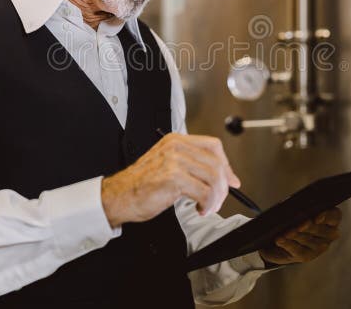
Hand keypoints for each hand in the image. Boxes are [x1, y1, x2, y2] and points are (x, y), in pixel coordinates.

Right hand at [100, 133, 240, 227]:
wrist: (119, 196)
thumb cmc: (141, 185)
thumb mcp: (168, 165)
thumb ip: (192, 166)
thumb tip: (224, 177)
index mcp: (176, 141)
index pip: (213, 146)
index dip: (226, 165)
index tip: (231, 180)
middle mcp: (176, 147)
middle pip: (216, 163)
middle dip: (223, 186)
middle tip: (219, 200)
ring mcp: (174, 161)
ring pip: (214, 177)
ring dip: (216, 197)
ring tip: (208, 207)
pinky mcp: (173, 178)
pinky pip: (204, 192)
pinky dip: (208, 204)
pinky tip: (200, 209)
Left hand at [258, 208, 341, 265]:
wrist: (283, 238)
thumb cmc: (295, 218)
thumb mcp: (299, 211)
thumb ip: (301, 208)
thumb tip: (295, 207)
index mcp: (331, 220)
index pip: (334, 216)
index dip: (327, 216)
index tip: (317, 217)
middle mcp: (329, 235)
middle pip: (321, 230)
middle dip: (309, 227)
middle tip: (300, 225)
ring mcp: (319, 247)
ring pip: (308, 240)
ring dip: (297, 235)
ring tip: (287, 232)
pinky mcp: (307, 256)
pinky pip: (297, 250)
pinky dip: (287, 244)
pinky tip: (280, 239)